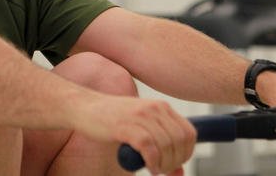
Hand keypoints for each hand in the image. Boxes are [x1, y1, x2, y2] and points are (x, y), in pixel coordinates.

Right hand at [73, 95, 196, 174]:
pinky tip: (148, 167)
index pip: (190, 133)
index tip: (175, 163)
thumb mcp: (142, 129)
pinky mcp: (126, 126)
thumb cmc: (113, 121)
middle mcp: (155, 108)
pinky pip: (149, 148)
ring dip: (164, 165)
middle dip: (175, 161)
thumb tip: (180, 173)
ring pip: (166, 146)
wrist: (85, 107)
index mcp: (161, 107)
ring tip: (154, 169)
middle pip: (180, 141)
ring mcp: (140, 116)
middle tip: (162, 169)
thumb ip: (162, 146)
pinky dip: (153, 162)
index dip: (187, 153)